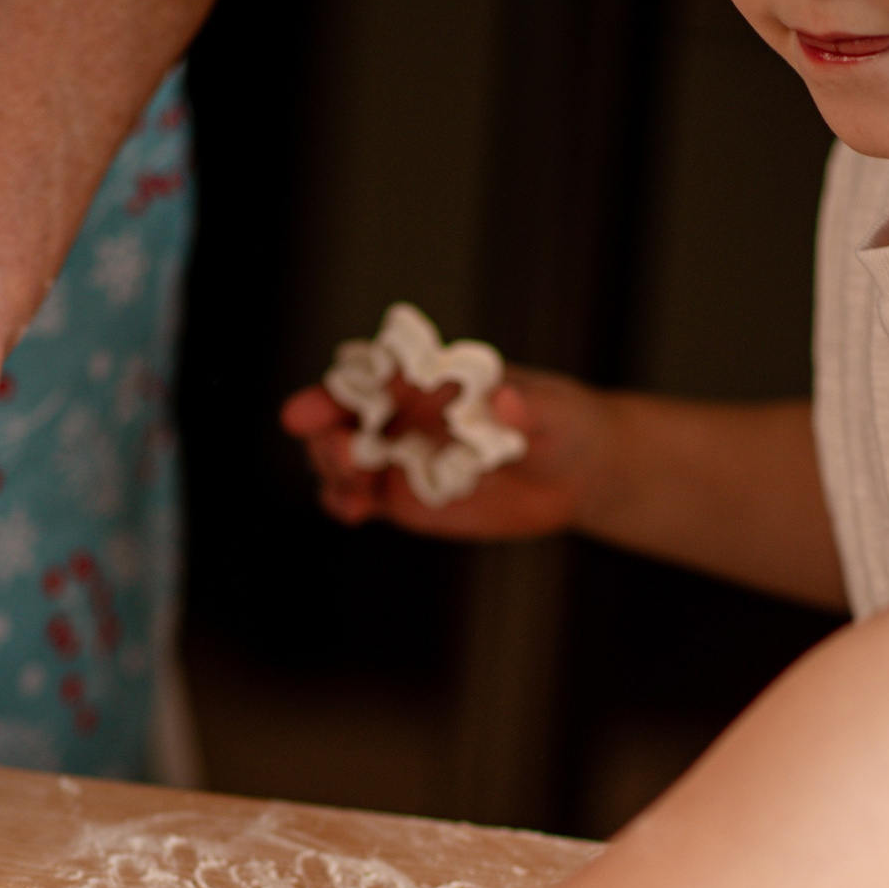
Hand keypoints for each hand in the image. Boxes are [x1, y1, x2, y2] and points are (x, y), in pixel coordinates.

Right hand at [282, 365, 616, 538]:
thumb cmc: (563, 424)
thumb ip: (525, 408)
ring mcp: (402, 454)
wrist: (576, 473)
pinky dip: (347, 503)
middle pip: (344, 419)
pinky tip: (351, 512)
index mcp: (430, 377)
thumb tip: (505, 400)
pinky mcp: (408, 496)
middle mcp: (405, 412)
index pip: (371, 375)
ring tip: (353, 494)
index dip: (336, 389)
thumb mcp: (552, 413)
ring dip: (334, 472)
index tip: (312, 407)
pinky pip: (363, 498)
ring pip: (346, 460)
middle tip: (345, 455)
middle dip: (329, 436)